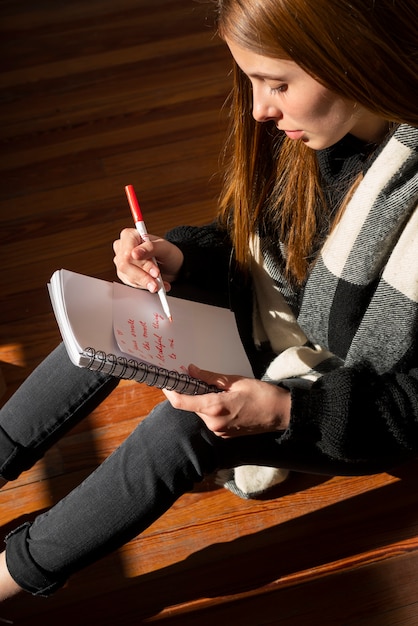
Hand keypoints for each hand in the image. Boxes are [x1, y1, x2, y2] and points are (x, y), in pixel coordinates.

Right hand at [113, 228, 183, 292]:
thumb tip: (135, 253)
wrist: (171, 264)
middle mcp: (122, 248)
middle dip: (144, 276)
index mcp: (129, 235)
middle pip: (125, 265)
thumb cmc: (167, 252)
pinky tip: (154, 284)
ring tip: (159, 284)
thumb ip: (150, 248)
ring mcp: (122, 262)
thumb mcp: (164, 247)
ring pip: (128, 276)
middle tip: (158, 281)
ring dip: (146, 282)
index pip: (127, 252)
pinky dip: (145, 285)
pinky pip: (131, 283)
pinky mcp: (125, 274)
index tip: (155, 272)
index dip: (141, 264)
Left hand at [163, 364, 290, 437]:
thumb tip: (191, 370)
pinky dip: (212, 409)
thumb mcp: (235, 381)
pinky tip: (227, 401)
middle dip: (193, 393)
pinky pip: (211, 420)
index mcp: (214, 408)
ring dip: (204, 401)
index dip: (170, 391)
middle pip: (192, 406)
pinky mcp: (225, 435)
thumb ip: (209, 377)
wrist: (281, 414)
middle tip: (200, 378)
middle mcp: (213, 423)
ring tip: (221, 390)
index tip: (165, 382)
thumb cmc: (262, 394)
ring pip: (202, 413)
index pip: (181, 402)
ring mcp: (219, 432)